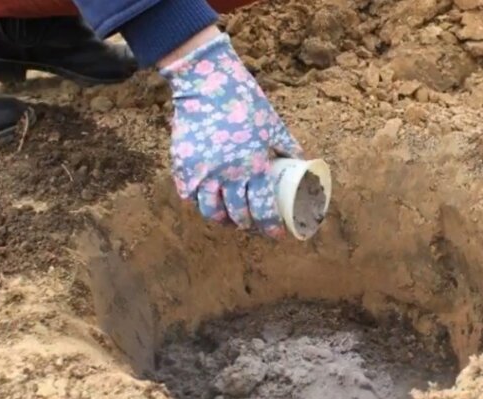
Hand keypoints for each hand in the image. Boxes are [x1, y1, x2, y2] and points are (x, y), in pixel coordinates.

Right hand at [160, 33, 303, 237]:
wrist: (205, 82)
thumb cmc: (243, 101)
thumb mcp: (271, 123)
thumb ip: (286, 145)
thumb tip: (300, 160)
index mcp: (254, 165)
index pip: (264, 209)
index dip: (271, 227)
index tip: (276, 233)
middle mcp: (228, 174)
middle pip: (237, 215)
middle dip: (247, 225)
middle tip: (251, 224)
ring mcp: (202, 172)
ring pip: (210, 211)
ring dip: (222, 219)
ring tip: (228, 218)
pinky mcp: (182, 165)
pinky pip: (188, 195)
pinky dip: (198, 201)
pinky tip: (206, 200)